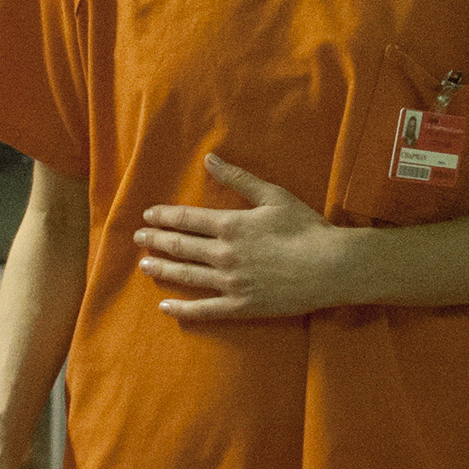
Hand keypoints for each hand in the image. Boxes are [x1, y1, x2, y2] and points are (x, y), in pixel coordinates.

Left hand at [137, 153, 359, 320]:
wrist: (331, 267)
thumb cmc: (305, 228)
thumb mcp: (273, 195)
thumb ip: (238, 178)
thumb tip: (209, 158)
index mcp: (231, 225)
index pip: (187, 219)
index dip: (164, 217)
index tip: (147, 216)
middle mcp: (224, 254)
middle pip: (180, 247)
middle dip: (156, 241)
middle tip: (137, 239)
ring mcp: (230, 283)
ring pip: (186, 276)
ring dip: (162, 269)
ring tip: (144, 265)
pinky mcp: (241, 306)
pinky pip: (204, 310)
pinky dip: (182, 310)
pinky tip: (165, 307)